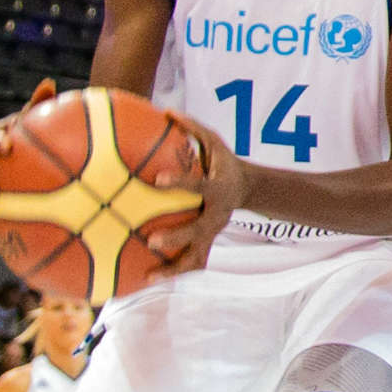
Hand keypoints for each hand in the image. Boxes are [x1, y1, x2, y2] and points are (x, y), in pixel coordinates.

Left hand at [150, 122, 249, 276]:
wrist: (246, 188)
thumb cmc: (222, 161)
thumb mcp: (214, 141)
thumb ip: (192, 128)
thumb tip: (166, 111)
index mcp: (217, 189)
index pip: (198, 185)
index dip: (179, 182)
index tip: (157, 179)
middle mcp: (216, 215)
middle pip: (198, 230)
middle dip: (176, 237)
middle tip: (150, 241)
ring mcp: (212, 233)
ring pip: (195, 257)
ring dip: (174, 269)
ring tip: (148, 277)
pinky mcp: (207, 244)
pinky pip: (190, 263)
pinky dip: (172, 274)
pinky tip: (145, 280)